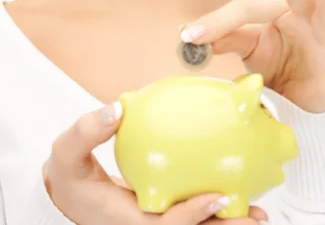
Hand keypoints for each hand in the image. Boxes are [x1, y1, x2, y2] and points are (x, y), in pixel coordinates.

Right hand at [42, 102, 267, 223]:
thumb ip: (86, 131)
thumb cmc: (70, 176)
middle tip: (256, 217)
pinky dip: (215, 213)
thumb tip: (115, 110)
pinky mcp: (161, 220)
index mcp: (124, 222)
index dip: (191, 216)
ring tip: (258, 215)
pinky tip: (236, 198)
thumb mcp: (66, 152)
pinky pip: (193, 220)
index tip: (218, 195)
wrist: (70, 194)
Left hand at [179, 0, 324, 112]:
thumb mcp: (247, 46)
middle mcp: (303, 19)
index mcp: (277, 10)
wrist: (299, 95)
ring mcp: (322, 44)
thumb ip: (224, 37)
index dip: (217, 21)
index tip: (190, 34)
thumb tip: (190, 34)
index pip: (245, 9)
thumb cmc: (274, 60)